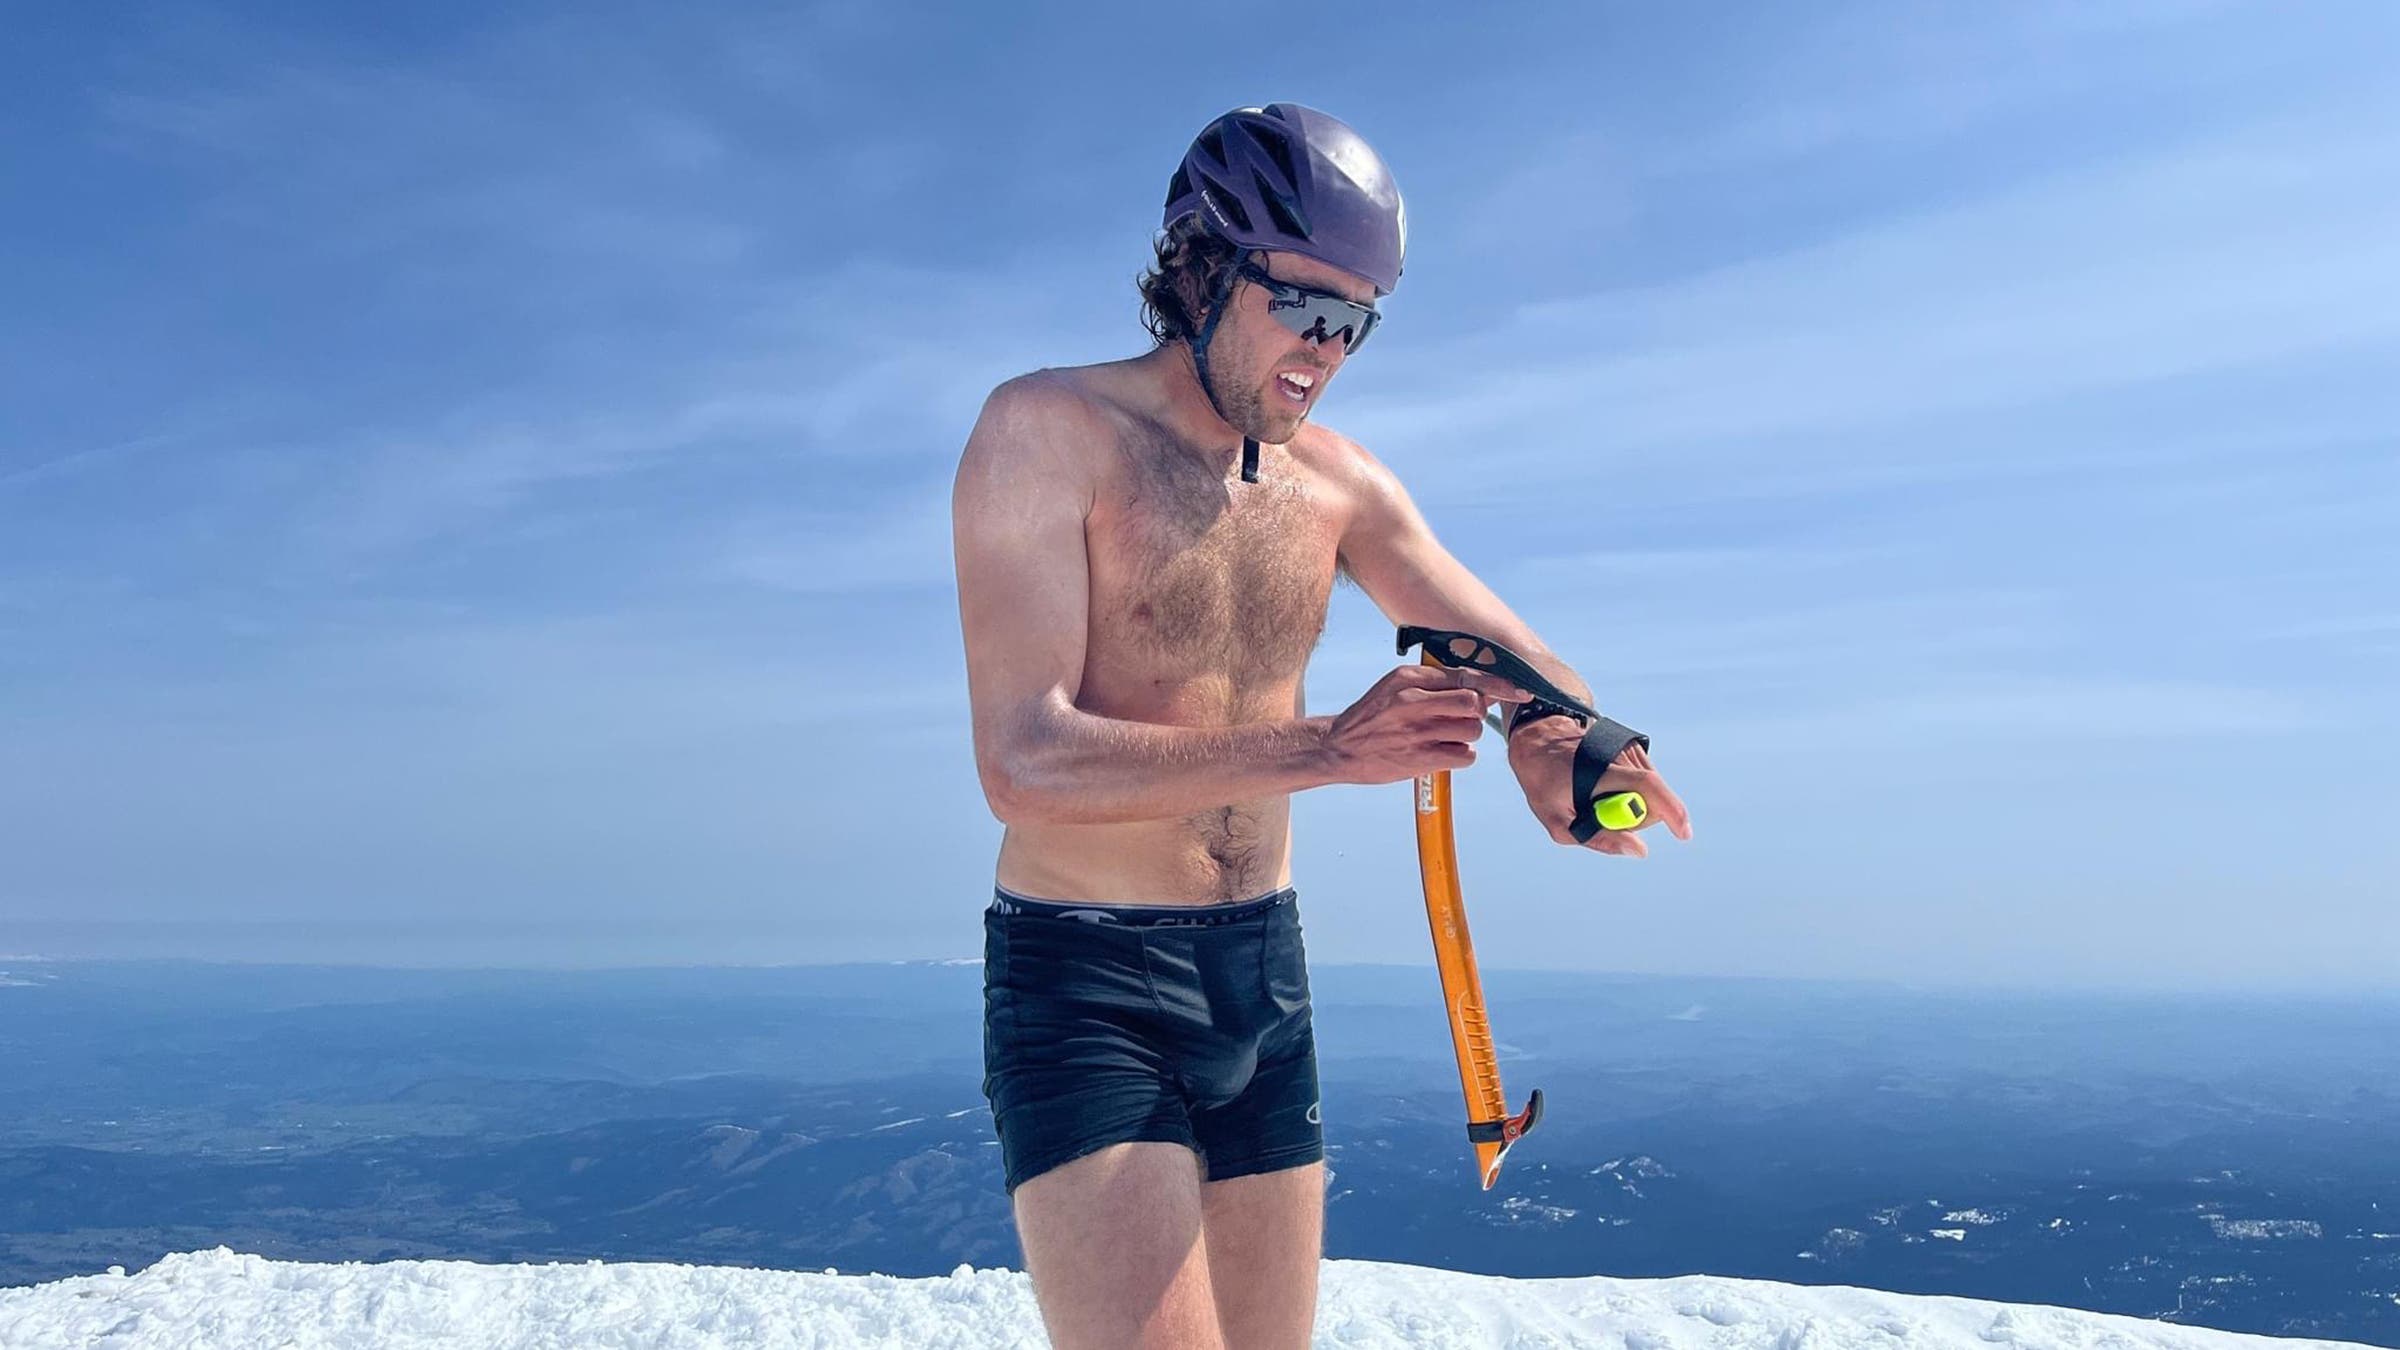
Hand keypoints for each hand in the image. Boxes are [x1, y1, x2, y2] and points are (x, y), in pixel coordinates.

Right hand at [1326, 664, 1531, 784]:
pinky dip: (1460, 755)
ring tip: (1443, 738)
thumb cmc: (1374, 717)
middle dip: (1477, 712)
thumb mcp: (1395, 687)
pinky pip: (1465, 755)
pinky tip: (1440, 753)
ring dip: (1466, 736)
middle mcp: (1413, 700)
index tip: (1520, 691)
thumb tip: (1482, 689)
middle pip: (1474, 702)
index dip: (1498, 684)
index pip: (1466, 676)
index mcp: (1409, 678)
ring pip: (1472, 730)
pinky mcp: (1419, 758)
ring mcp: (1416, 731)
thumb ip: (1434, 684)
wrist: (1338, 748)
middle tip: (1461, 719)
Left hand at [1506, 723, 1692, 856]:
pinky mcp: (1633, 749)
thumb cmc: (1544, 784)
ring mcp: (1629, 749)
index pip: (1647, 786)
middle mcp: (1621, 754)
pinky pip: (1644, 783)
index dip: (1671, 810)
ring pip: (1650, 792)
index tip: (1683, 834)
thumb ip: (1598, 839)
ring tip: (1594, 796)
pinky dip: (1629, 793)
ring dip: (1631, 805)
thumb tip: (1640, 850)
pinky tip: (1603, 786)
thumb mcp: (1558, 822)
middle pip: (1654, 797)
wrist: (1539, 740)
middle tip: (1604, 820)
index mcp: (1601, 769)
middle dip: (1639, 818)